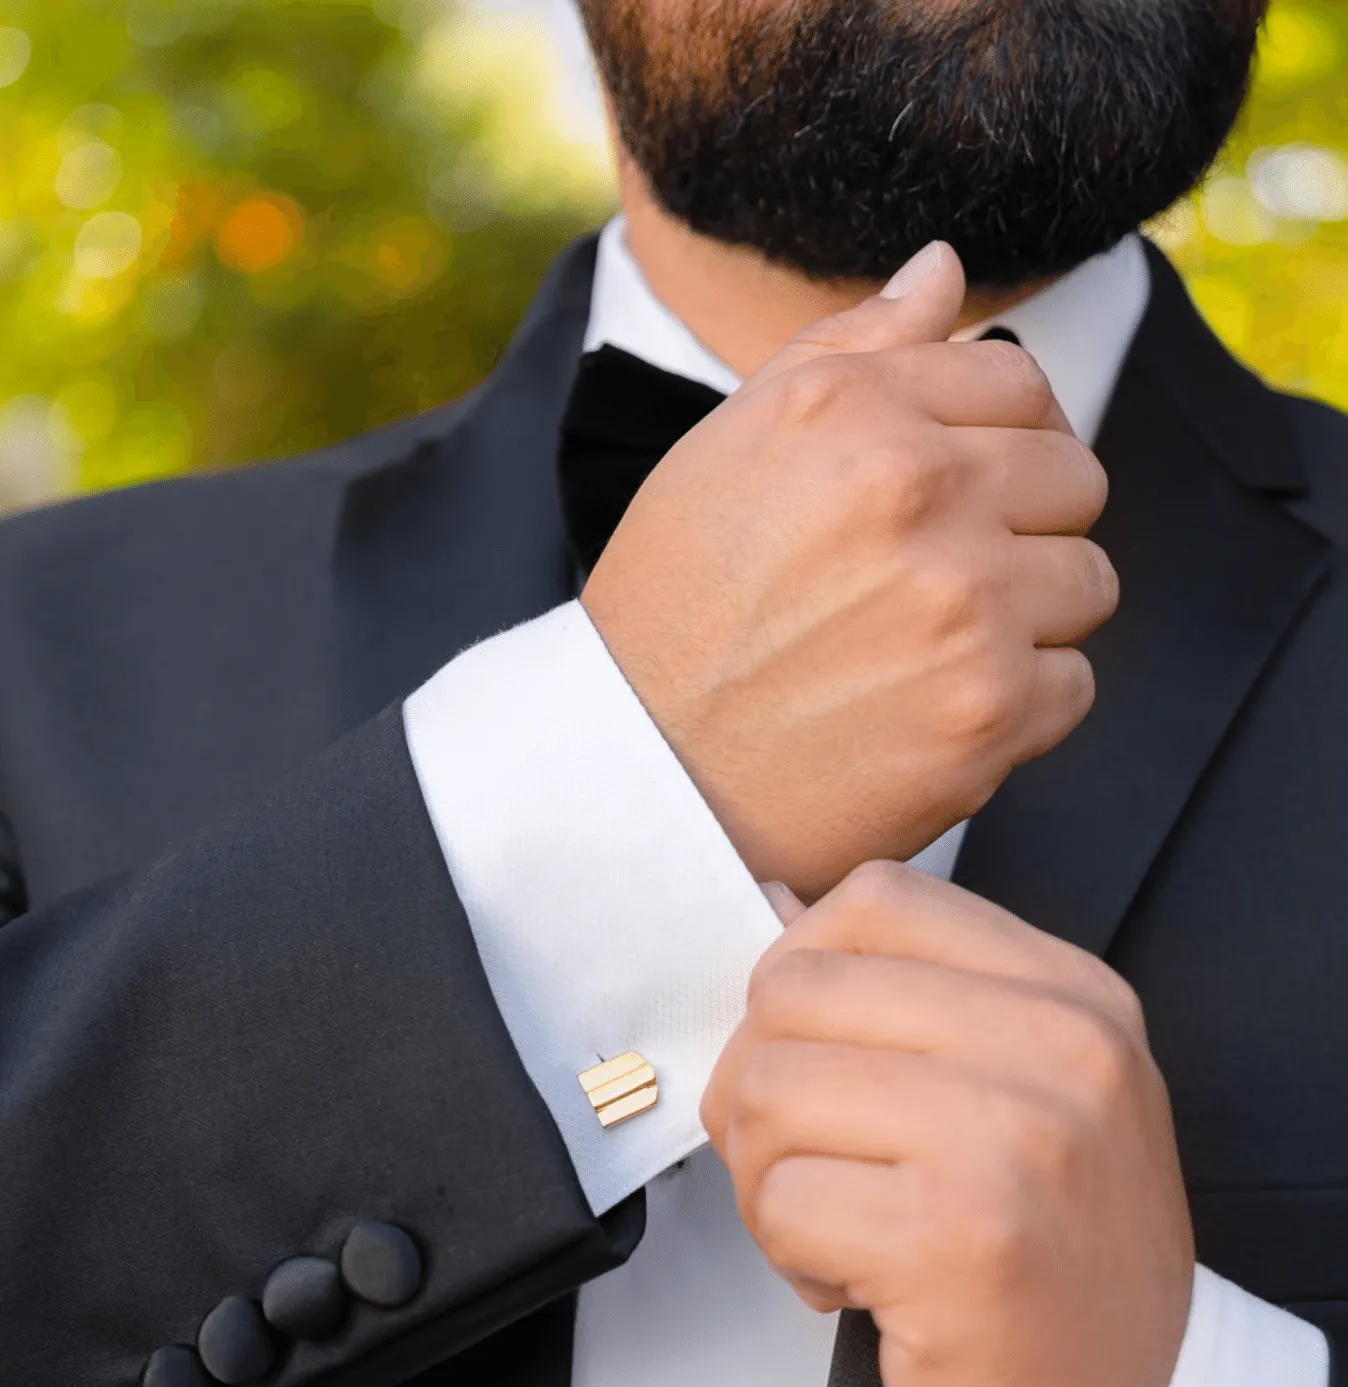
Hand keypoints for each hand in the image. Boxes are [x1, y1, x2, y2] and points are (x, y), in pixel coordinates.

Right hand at [581, 242, 1116, 898]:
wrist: (643, 772)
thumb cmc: (677, 606)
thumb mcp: (730, 446)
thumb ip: (848, 347)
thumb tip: (946, 268)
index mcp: (853, 413)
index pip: (1017, 381)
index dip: (994, 439)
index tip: (955, 492)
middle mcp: (918, 491)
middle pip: (1074, 476)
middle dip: (1018, 524)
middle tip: (932, 579)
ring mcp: (965, 605)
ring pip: (1089, 581)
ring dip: (1027, 615)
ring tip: (931, 647)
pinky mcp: (990, 712)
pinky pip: (1074, 685)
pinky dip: (1017, 705)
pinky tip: (931, 711)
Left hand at [701, 861, 1193, 1386]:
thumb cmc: (1038, 1245)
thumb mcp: (1012, 1083)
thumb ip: (902, 987)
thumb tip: (772, 904)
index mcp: (1073, 992)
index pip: (877, 898)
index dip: (798, 968)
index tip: (811, 1050)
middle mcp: (1064, 1048)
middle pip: (794, 991)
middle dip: (758, 1087)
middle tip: (809, 1163)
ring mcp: (1019, 1138)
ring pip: (768, 1090)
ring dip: (766, 1177)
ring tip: (835, 1226)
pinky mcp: (963, 1239)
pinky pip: (780, 1200)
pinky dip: (786, 1251)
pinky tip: (852, 1282)